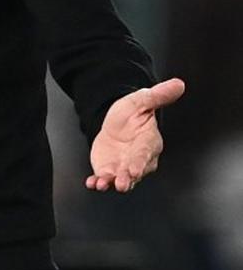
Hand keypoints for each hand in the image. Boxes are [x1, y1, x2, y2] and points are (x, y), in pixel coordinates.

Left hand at [86, 77, 184, 192]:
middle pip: (134, 172)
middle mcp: (138, 159)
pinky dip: (97, 182)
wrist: (114, 123)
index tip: (135, 170)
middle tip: (121, 184)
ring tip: (102, 185)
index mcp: (148, 142)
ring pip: (120, 179)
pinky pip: (104, 179)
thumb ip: (158, 95)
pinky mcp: (109, 170)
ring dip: (111, 183)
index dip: (140, 162)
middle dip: (127, 179)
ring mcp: (123, 167)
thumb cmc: (132, 113)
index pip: (145, 153)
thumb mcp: (141, 100)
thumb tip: (178, 84)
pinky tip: (91, 183)